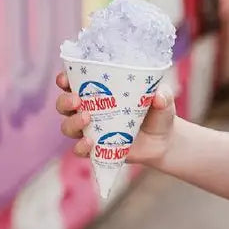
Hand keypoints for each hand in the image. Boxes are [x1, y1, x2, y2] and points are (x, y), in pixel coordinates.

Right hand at [54, 71, 175, 166]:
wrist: (163, 140)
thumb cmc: (158, 111)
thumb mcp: (163, 99)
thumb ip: (162, 95)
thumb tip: (158, 97)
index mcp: (101, 90)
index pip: (75, 81)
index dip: (65, 79)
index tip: (65, 79)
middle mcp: (90, 108)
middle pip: (64, 104)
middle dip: (65, 101)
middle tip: (76, 100)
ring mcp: (91, 130)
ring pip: (67, 126)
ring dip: (72, 122)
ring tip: (87, 119)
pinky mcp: (95, 149)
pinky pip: (79, 150)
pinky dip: (81, 147)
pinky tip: (90, 143)